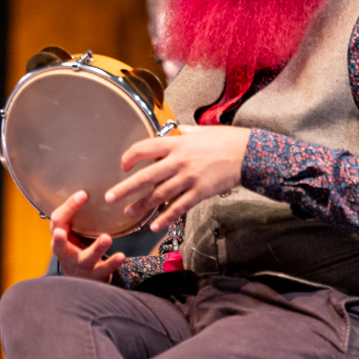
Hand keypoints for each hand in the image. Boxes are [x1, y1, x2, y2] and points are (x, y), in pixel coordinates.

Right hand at [50, 190, 124, 281]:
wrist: (81, 280)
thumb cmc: (77, 248)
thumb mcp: (72, 232)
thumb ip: (76, 216)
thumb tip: (91, 184)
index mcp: (60, 237)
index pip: (58, 221)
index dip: (68, 208)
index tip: (82, 194)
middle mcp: (66, 252)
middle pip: (58, 246)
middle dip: (58, 240)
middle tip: (60, 233)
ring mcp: (80, 265)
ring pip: (86, 258)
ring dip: (96, 249)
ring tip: (106, 238)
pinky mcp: (95, 275)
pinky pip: (104, 269)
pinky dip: (112, 262)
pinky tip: (121, 256)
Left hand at [106, 124, 250, 231]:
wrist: (248, 153)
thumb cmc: (224, 140)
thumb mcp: (199, 131)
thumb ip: (182, 134)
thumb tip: (171, 133)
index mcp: (176, 144)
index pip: (144, 148)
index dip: (129, 157)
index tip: (123, 165)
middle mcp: (179, 161)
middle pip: (146, 176)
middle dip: (125, 188)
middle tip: (110, 197)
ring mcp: (189, 178)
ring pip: (159, 195)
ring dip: (142, 206)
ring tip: (128, 213)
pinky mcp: (200, 192)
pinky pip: (179, 208)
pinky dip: (166, 218)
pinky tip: (155, 226)